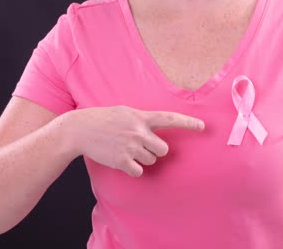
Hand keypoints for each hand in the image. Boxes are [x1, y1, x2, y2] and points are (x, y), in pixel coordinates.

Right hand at [69, 105, 204, 176]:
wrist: (80, 129)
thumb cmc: (102, 119)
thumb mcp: (124, 112)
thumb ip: (141, 119)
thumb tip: (154, 130)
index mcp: (141, 117)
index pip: (170, 118)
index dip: (188, 123)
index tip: (203, 127)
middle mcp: (139, 132)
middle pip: (163, 150)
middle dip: (156, 151)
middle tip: (142, 147)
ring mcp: (131, 147)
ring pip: (151, 161)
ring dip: (142, 159)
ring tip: (126, 150)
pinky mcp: (122, 160)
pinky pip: (139, 171)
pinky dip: (133, 169)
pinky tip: (121, 160)